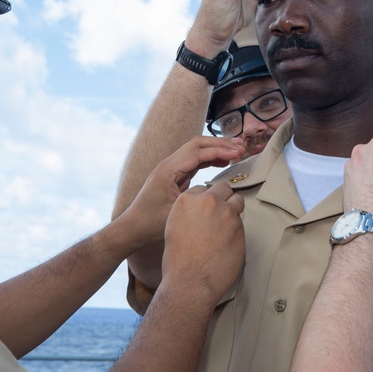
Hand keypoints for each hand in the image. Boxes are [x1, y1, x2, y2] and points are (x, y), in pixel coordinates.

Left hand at [120, 137, 243, 248]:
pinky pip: (194, 161)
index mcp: (168, 170)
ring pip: (196, 150)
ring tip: (235, 150)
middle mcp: (168, 164)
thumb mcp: (177, 212)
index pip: (198, 152)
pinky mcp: (173, 175)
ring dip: (215, 149)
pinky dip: (209, 158)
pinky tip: (221, 162)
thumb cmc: (150, 223)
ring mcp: (170, 168)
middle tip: (240, 146)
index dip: (220, 150)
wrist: (132, 228)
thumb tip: (218, 191)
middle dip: (220, 143)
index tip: (237, 152)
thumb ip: (196, 199)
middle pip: (197, 144)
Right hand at [161, 182, 245, 305]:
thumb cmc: (178, 259)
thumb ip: (189, 211)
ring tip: (226, 225)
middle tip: (219, 213)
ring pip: (237, 201)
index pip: (203, 189)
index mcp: (188, 199)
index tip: (206, 210)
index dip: (205, 200)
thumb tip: (200, 209)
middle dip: (222, 197)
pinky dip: (236, 228)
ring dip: (233, 209)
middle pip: (223, 188)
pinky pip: (240, 221)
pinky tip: (227, 242)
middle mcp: (208, 201)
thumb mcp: (174, 225)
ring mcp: (226, 213)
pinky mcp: (239, 227)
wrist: (190, 281)